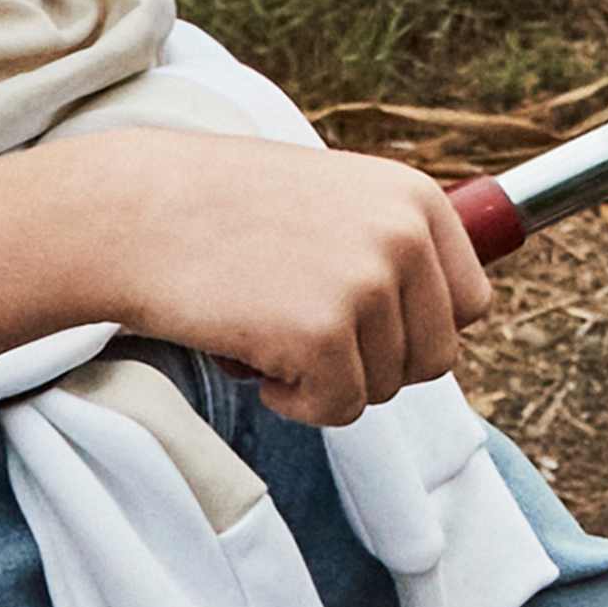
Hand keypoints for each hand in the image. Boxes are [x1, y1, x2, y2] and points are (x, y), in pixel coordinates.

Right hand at [100, 129, 492, 429]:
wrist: (136, 210)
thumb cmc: (222, 205)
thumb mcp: (330, 197)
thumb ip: (389, 241)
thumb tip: (456, 314)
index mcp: (414, 197)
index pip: (471, 302)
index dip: (416, 326)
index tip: (363, 321)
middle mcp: (403, 236)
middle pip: (436, 356)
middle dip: (374, 361)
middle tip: (305, 326)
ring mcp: (367, 285)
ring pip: (386, 388)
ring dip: (328, 377)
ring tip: (268, 323)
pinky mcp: (324, 336)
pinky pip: (339, 409)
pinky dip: (295, 400)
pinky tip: (253, 351)